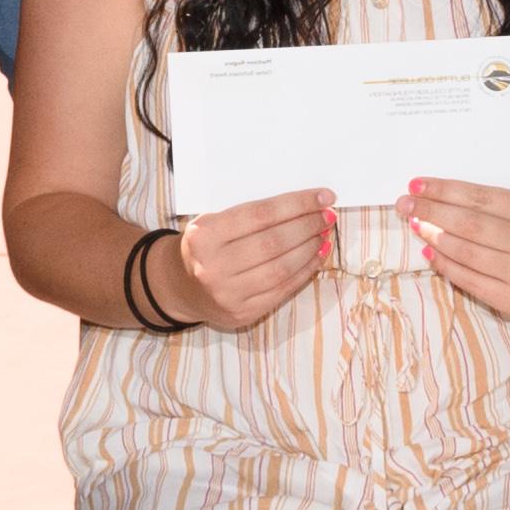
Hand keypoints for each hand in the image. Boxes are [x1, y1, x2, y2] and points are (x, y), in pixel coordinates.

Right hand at [169, 190, 337, 332]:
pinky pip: (283, 290)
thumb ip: (252, 215)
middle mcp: (213, 266)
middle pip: (274, 242)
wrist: (181, 286)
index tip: (323, 196)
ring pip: (282, 268)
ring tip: (324, 233)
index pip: (261, 215)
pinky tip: (317, 256)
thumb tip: (305, 205)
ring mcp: (228, 294)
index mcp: (205, 235)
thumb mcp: (214, 221)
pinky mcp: (242, 313)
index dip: (297, 205)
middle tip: (327, 215)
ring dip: (310, 248)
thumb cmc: (206, 246)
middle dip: (308, 226)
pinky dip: (305, 271)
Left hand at [400, 172, 509, 325]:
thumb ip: (495, 205)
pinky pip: (469, 280)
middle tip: (406, 204)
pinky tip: (430, 251)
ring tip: (416, 224)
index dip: (446, 191)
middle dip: (432, 212)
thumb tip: (440, 198)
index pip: (483, 199)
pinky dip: (445, 264)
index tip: (418, 186)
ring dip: (434, 237)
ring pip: (467, 253)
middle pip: (471, 225)